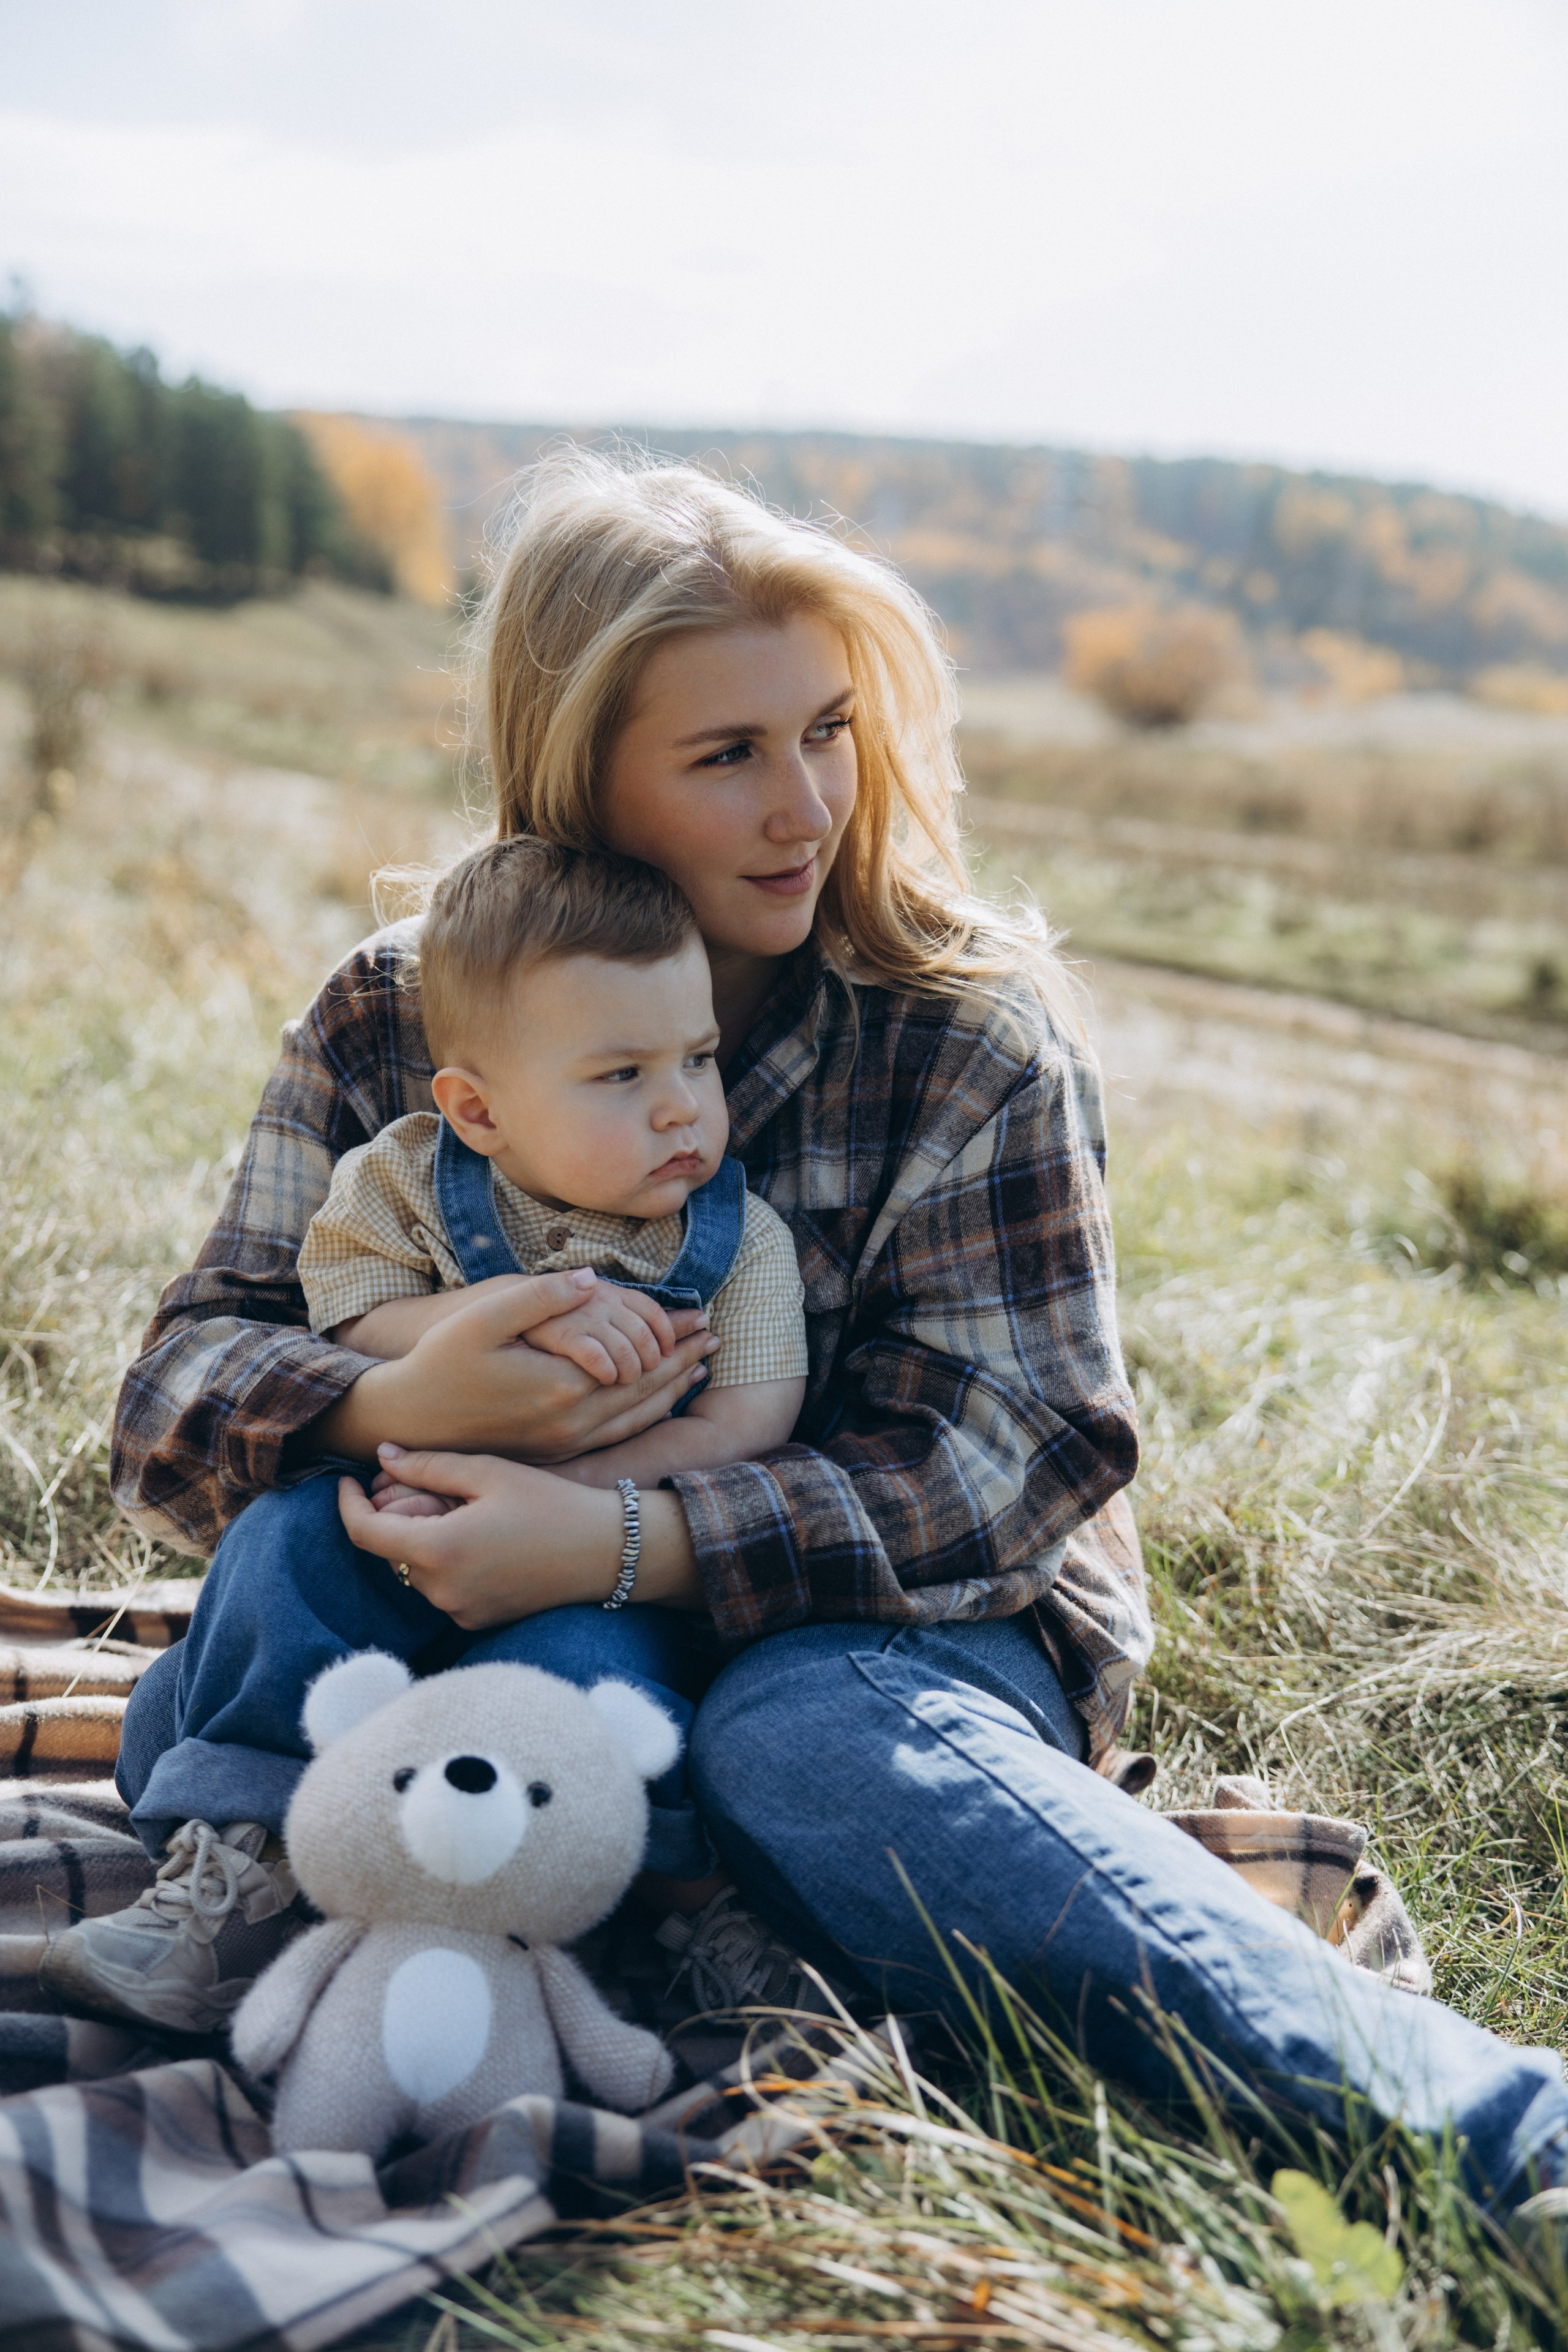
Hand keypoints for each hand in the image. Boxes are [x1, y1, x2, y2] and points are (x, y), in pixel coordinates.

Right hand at [305, 1270, 718, 1466]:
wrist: (408, 1418)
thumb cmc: (440, 1361)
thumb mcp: (483, 1317)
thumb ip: (539, 1296)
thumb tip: (591, 1280)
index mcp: (561, 1386)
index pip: (638, 1359)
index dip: (672, 1336)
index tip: (701, 1315)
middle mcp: (570, 1422)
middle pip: (645, 1391)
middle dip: (683, 1362)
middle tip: (716, 1338)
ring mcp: (564, 1444)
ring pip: (635, 1419)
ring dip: (671, 1390)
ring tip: (699, 1365)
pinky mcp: (555, 1453)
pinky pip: (616, 1436)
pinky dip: (645, 1416)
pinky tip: (658, 1403)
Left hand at [338, 1443, 703, 1624]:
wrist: (606, 1552)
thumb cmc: (551, 1504)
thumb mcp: (488, 1473)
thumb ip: (427, 1465)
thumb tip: (381, 1457)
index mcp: (439, 1550)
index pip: (364, 1533)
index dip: (347, 1506)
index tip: (348, 1482)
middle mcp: (443, 1591)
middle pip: (391, 1550)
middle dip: (396, 1514)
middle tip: (426, 1483)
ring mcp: (459, 1612)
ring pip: (416, 1569)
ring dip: (422, 1538)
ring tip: (463, 1508)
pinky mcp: (478, 1620)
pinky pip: (442, 1587)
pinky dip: (446, 1560)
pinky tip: (482, 1537)